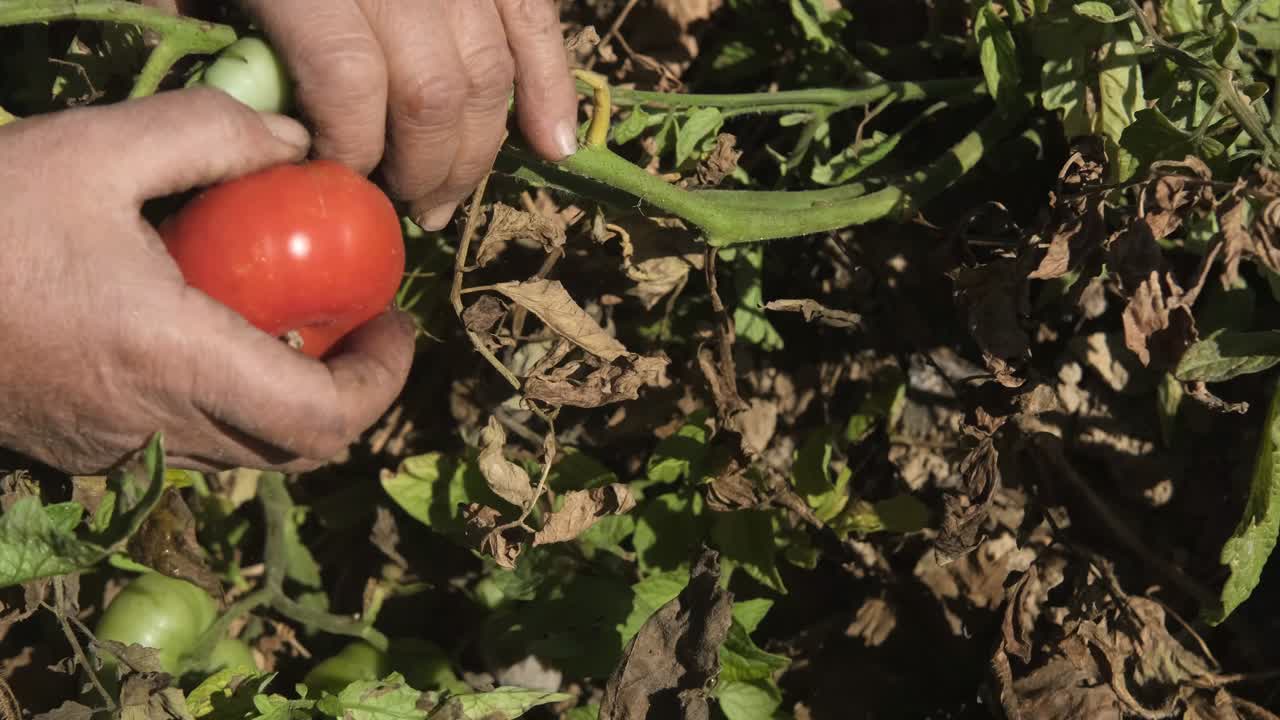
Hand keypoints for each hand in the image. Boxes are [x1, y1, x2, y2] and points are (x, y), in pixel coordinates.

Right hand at [0, 89, 415, 473]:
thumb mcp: (95, 150)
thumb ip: (209, 136)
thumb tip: (297, 143)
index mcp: (170, 363)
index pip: (322, 418)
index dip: (381, 379)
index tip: (397, 323)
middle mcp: (151, 426)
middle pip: (295, 448)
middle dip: (351, 392)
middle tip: (362, 325)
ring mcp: (112, 448)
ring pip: (244, 451)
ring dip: (292, 398)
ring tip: (298, 325)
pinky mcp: (80, 447)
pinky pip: (187, 443)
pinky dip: (230, 403)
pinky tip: (213, 335)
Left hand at [149, 0, 579, 230]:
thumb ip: (195, 17)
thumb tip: (236, 104)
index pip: (349, 83)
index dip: (352, 150)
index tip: (337, 180)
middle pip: (431, 93)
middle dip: (421, 170)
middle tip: (401, 208)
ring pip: (489, 76)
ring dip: (475, 154)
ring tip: (446, 198)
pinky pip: (537, 25)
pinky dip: (552, 88)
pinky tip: (554, 147)